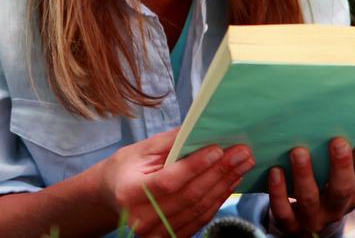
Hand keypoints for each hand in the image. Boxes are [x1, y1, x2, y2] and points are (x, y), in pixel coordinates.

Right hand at [98, 128, 255, 237]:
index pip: (169, 181)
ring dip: (224, 186)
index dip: (195, 166)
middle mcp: (141, 218)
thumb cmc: (126, 169)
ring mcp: (155, 233)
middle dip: (219, 173)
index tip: (218, 149)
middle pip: (189, 196)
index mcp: (130, 192)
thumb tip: (200, 128)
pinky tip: (229, 182)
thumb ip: (170, 142)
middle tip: (242, 154)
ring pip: (199, 209)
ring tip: (241, 165)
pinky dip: (217, 200)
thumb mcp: (141, 150)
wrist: (112, 197)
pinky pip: (200, 220)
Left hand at [266, 124, 354, 235]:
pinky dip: (278, 192)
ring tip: (298, 152)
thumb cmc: (321, 182)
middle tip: (337, 141)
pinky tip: (274, 171)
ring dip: (305, 175)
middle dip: (341, 165)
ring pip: (310, 199)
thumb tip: (342, 105)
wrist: (303, 220)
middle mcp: (337, 207)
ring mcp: (313, 217)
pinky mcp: (289, 224)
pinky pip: (284, 211)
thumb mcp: (335, 171)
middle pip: (343, 188)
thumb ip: (340, 146)